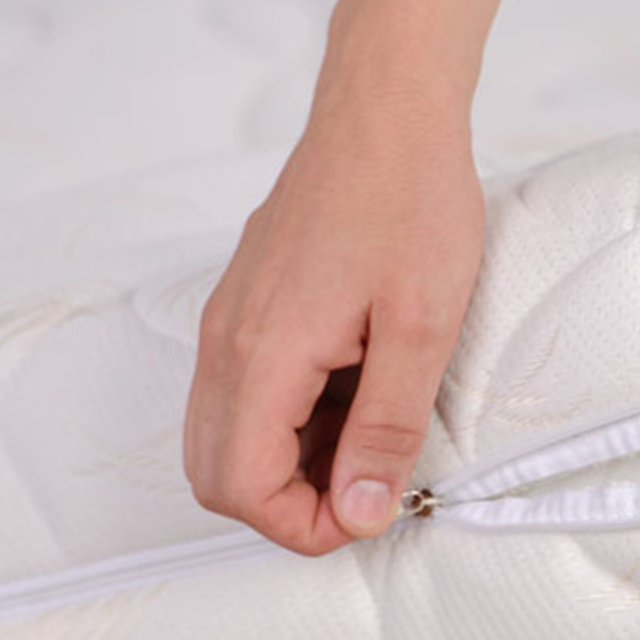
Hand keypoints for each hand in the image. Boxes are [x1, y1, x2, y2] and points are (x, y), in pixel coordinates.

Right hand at [184, 87, 484, 554]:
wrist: (386, 113)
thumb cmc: (412, 204)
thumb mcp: (424, 328)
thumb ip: (387, 428)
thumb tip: (362, 513)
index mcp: (263, 353)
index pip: (239, 486)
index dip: (305, 526)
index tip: (371, 513)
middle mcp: (227, 341)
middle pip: (216, 472)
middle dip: (290, 504)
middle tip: (371, 488)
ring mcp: (230, 321)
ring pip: (226, 435)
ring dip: (293, 462)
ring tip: (375, 435)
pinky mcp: (247, 306)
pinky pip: (245, 392)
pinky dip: (292, 419)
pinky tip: (360, 392)